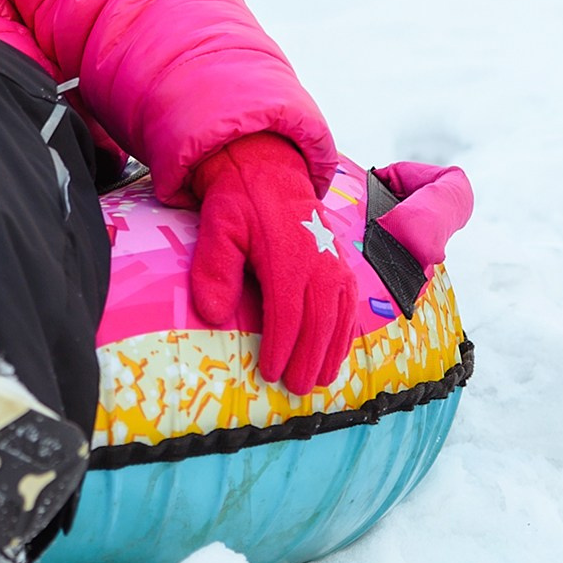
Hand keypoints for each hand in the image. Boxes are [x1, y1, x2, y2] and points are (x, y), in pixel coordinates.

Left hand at [188, 131, 356, 393]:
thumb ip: (214, 267)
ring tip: (321, 382)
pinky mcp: (342, 265)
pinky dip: (346, 333)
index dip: (281, 348)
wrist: (269, 172)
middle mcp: (318, 263)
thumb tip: (212, 314)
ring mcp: (335, 264)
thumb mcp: (218, 225)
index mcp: (287, 256)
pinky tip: (338, 354)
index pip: (287, 314)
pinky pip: (350, 305)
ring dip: (332, 353)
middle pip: (318, 322)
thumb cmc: (239, 203)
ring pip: (340, 317)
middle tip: (297, 390)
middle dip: (308, 360)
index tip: (269, 374)